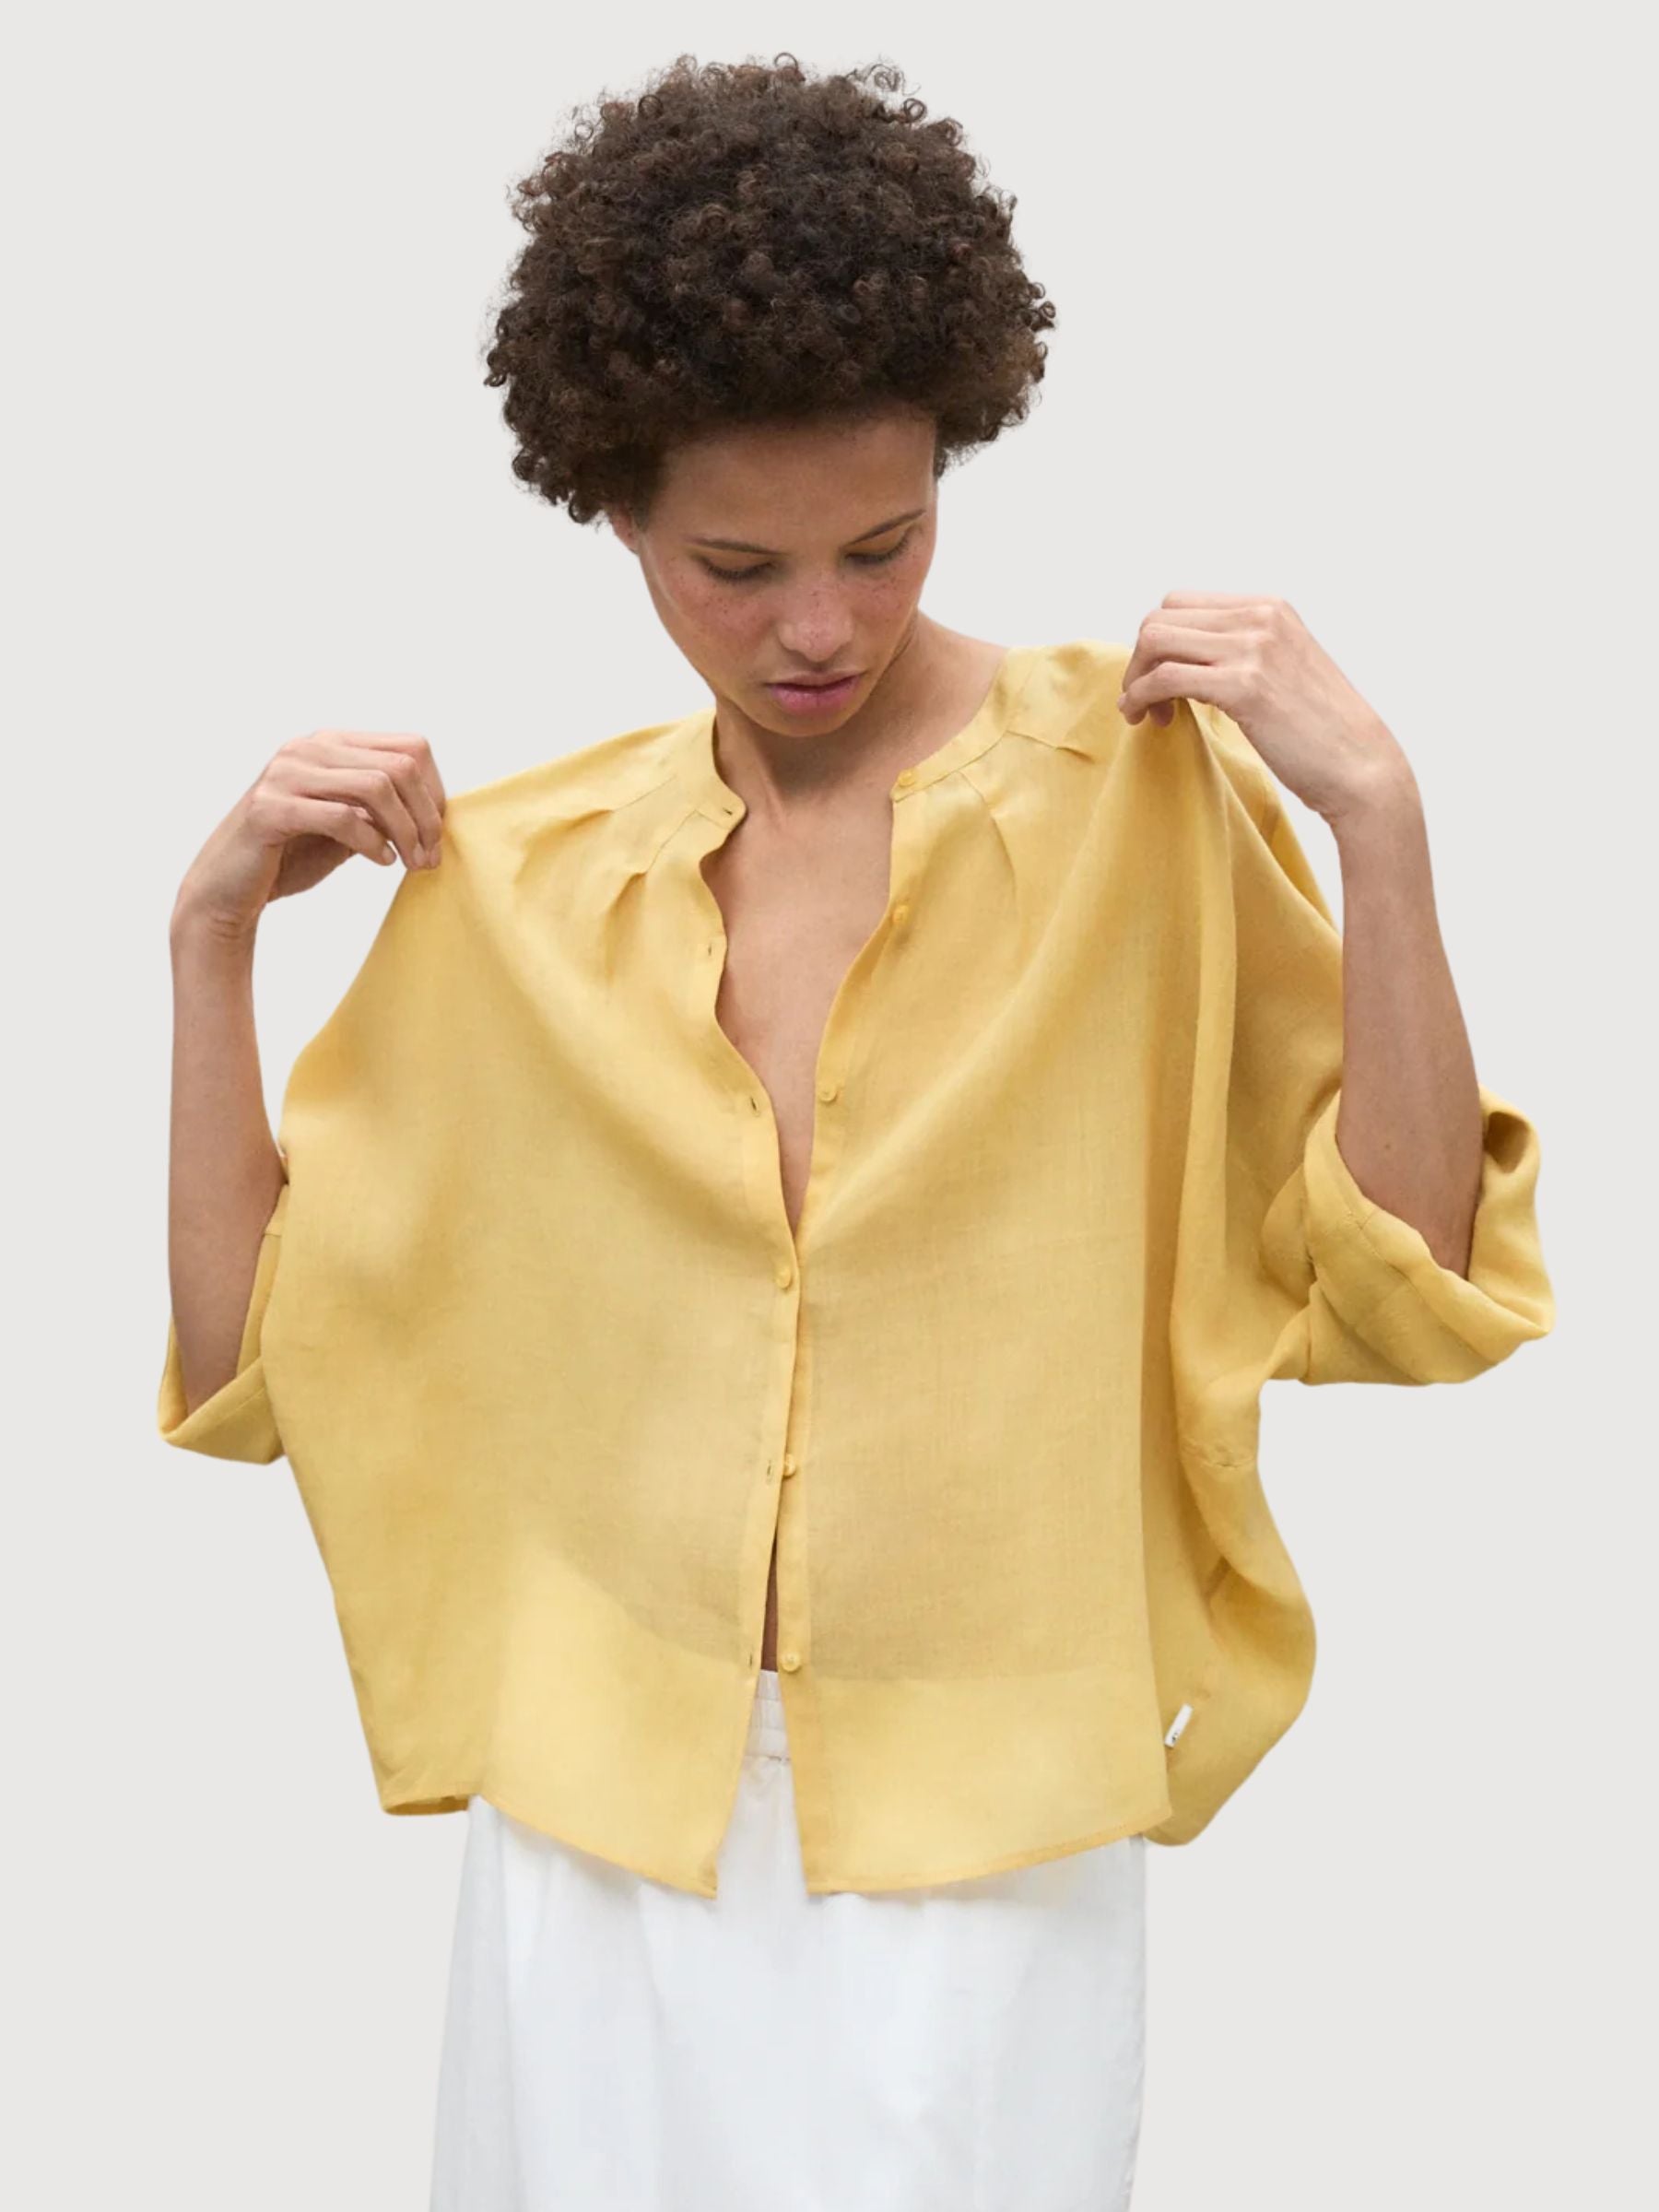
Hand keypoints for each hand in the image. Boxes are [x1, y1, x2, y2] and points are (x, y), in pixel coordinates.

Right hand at [172, 729, 447, 943]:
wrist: (227, 888)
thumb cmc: (291, 855)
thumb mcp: (348, 826)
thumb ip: (381, 810)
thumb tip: (436, 812)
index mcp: (330, 744)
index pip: (411, 747)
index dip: (436, 792)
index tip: (437, 835)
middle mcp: (307, 748)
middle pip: (400, 766)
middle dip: (426, 817)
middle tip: (430, 858)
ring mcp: (285, 774)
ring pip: (376, 787)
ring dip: (405, 832)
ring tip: (411, 864)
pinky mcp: (269, 808)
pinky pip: (341, 817)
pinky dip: (371, 842)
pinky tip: (381, 862)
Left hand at [1117, 593, 1412, 824]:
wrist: (1360, 765)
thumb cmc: (1320, 731)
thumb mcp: (1283, 669)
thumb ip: (1242, 653)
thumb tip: (1184, 660)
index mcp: (1269, 608)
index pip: (1181, 602)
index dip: (1158, 642)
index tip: (1160, 681)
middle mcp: (1260, 617)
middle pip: (1161, 617)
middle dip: (1140, 659)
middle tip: (1146, 701)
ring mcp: (1253, 648)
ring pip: (1156, 640)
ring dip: (1136, 679)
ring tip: (1145, 714)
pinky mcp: (1244, 685)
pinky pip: (1166, 678)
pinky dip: (1142, 697)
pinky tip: (1148, 719)